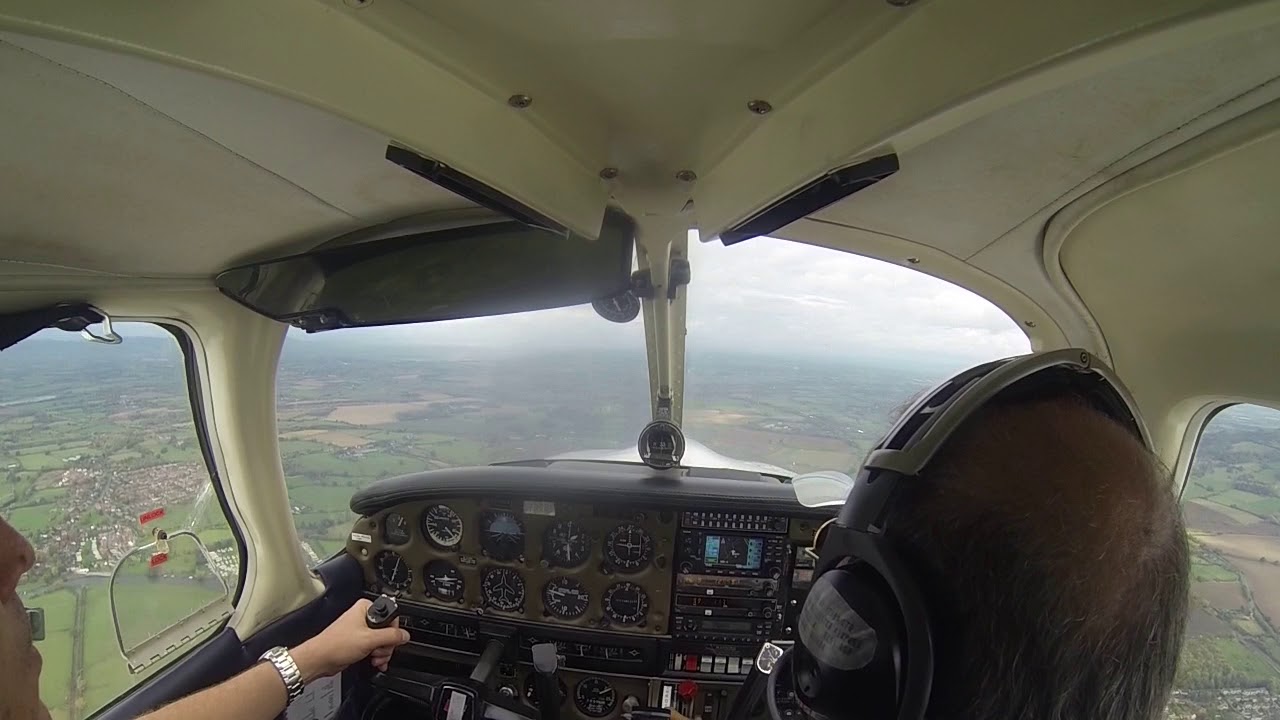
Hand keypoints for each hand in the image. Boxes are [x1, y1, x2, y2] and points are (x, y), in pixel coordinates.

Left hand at [291, 599, 409, 681]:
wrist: (320, 659)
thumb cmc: (336, 644)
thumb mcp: (369, 639)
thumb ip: (391, 636)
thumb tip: (405, 635)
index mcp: (366, 608)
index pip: (391, 617)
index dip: (393, 631)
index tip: (390, 641)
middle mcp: (363, 617)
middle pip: (388, 631)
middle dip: (386, 645)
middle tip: (380, 652)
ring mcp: (361, 630)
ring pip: (382, 641)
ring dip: (382, 653)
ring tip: (375, 659)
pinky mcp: (359, 642)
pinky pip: (375, 648)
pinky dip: (377, 656)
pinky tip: (375, 662)